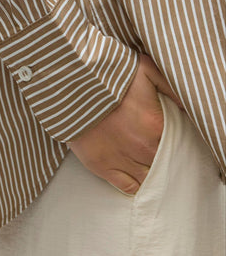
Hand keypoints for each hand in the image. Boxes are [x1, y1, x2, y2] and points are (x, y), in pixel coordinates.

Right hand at [66, 53, 182, 194]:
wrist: (71, 86)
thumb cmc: (107, 75)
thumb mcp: (144, 69)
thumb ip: (169, 86)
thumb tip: (185, 106)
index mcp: (156, 125)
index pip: (178, 143)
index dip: (176, 140)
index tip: (168, 134)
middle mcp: (142, 147)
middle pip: (165, 162)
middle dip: (164, 156)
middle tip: (157, 147)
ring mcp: (122, 159)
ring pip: (149, 178)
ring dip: (151, 172)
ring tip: (147, 162)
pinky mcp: (102, 166)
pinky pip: (128, 187)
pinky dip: (136, 184)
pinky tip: (137, 176)